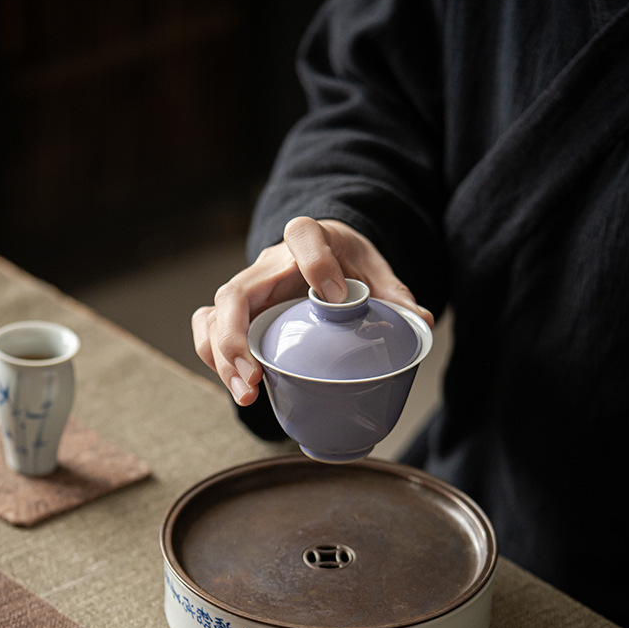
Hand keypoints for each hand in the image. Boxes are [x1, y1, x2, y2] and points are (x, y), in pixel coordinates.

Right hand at [192, 216, 433, 404]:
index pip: (303, 235)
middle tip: (254, 377)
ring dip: (221, 357)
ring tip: (246, 392)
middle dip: (237, 338)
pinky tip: (239, 386)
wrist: (322, 258)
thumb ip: (394, 295)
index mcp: (308, 240)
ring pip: (214, 316)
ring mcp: (247, 291)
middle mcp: (268, 265)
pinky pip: (208, 330)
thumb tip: (420, 323)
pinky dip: (215, 358)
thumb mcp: (374, 270)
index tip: (333, 298)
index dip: (314, 261)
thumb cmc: (347, 264)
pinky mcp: (236, 315)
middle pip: (236, 292)